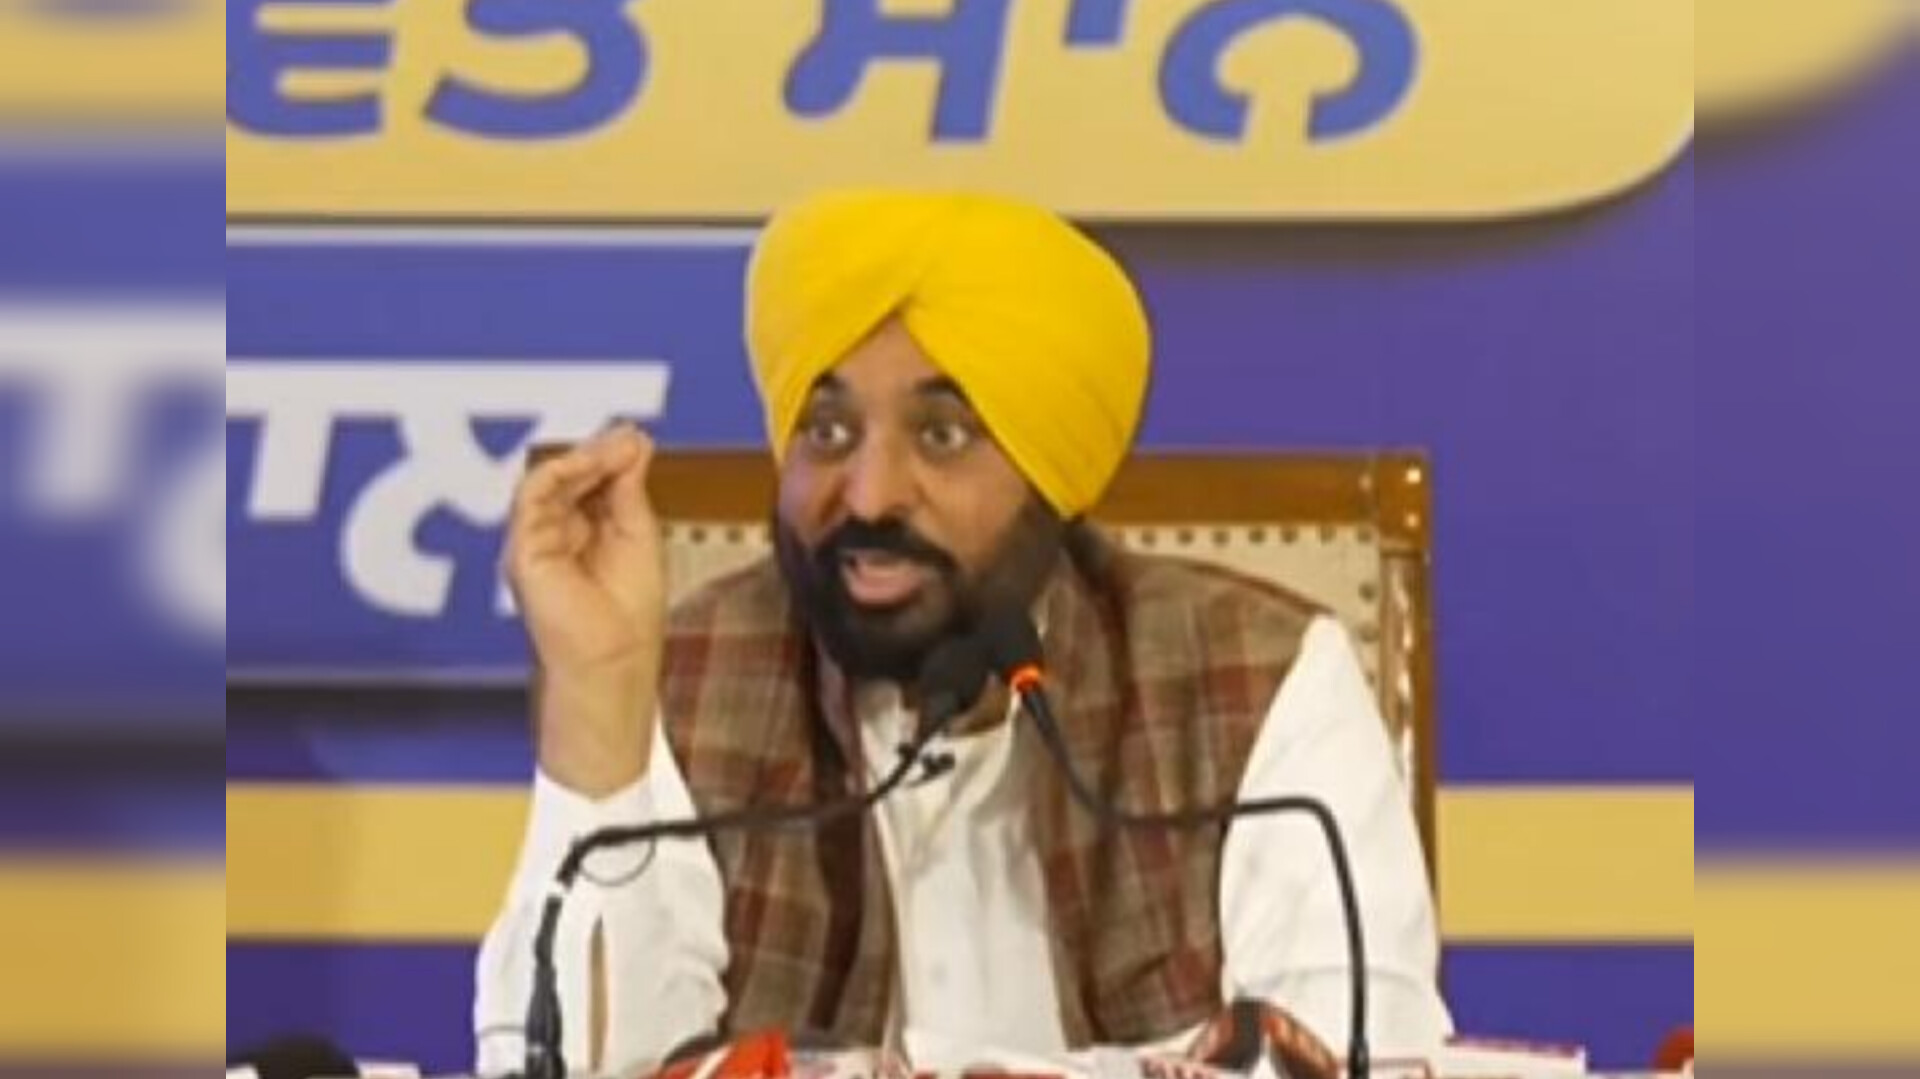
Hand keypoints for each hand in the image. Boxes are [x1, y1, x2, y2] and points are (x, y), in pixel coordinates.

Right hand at [503, 424, 664, 796]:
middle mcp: (554, 535)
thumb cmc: (627, 617)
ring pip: (547, 480)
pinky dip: (562, 471)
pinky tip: (591, 464)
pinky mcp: (523, 550)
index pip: (589, 481)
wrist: (613, 660)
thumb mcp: (638, 535)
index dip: (609, 455)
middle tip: (628, 435)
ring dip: (583, 457)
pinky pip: (533, 495)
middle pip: (567, 476)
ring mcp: (535, 542)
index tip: (636, 437)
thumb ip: (628, 490)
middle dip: (598, 451)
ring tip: (615, 449)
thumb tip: (631, 443)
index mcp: (583, 534)